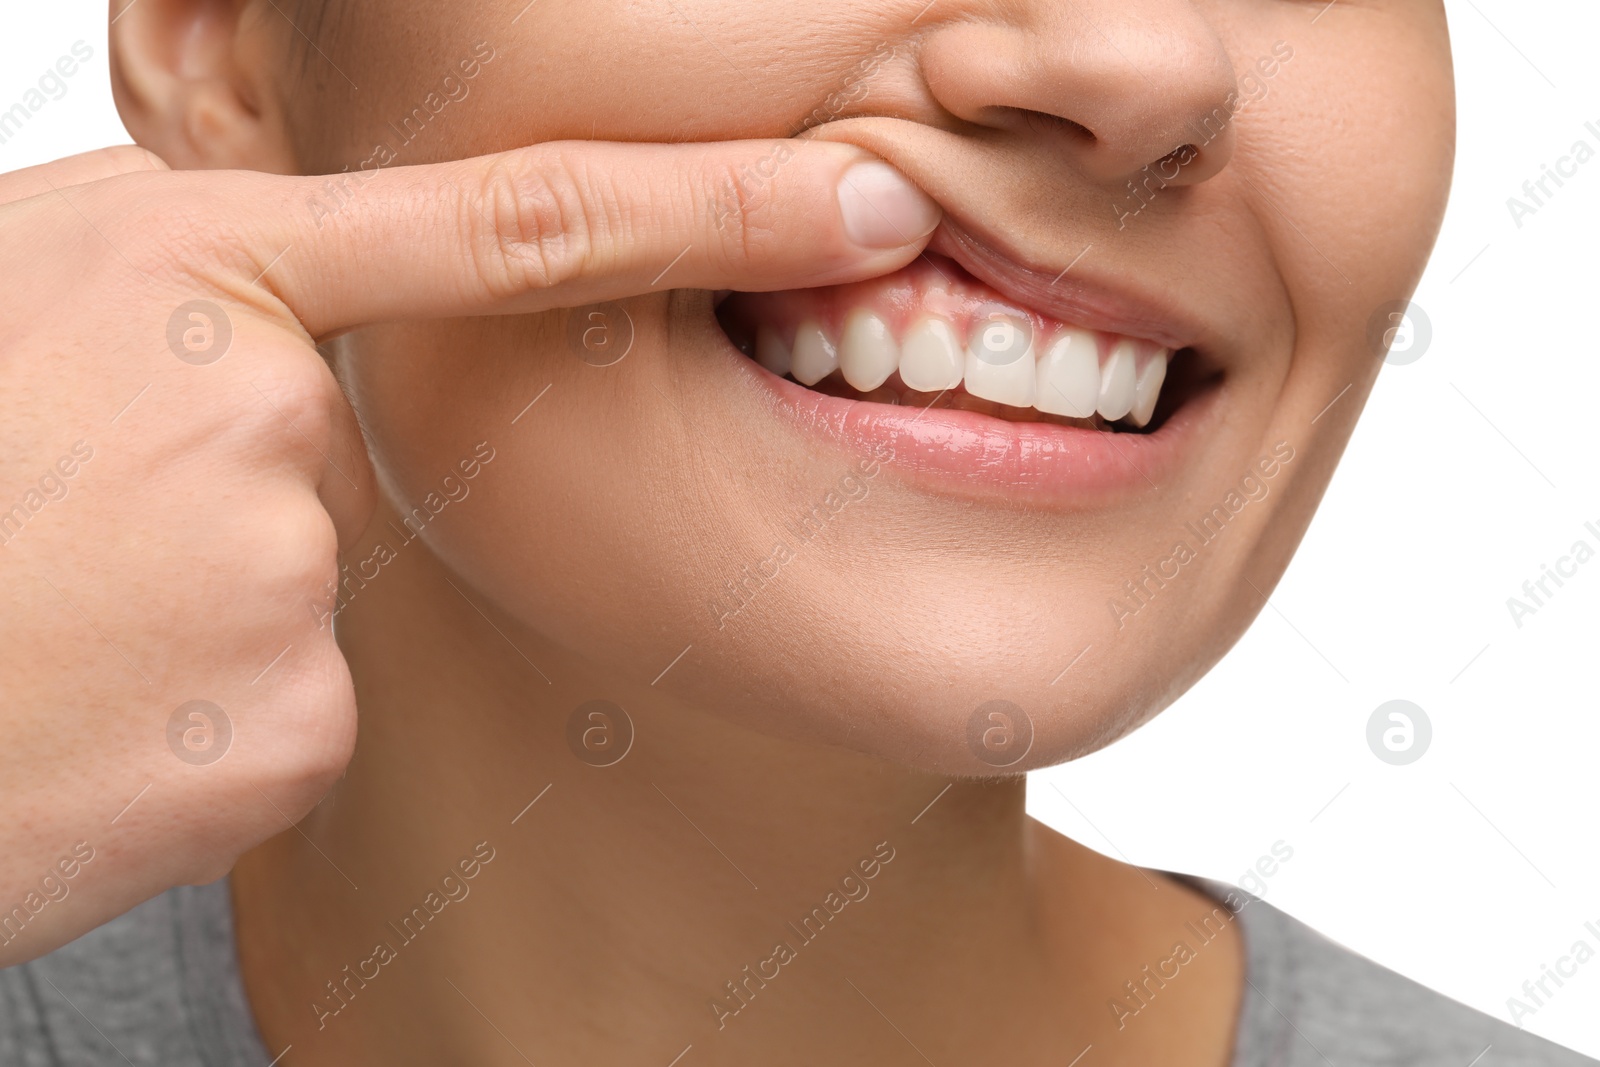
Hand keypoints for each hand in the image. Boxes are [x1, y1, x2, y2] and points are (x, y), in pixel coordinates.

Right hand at [0, 140, 937, 963]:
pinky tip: (107, 703)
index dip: (714, 206)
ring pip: (328, 583)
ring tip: (66, 617)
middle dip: (246, 490)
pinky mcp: (294, 722)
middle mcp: (263, 406)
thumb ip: (189, 283)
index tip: (855, 199)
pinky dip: (217, 709)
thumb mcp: (17, 306)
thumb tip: (295, 311)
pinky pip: (305, 700)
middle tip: (86, 527)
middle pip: (361, 444)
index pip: (511, 221)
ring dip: (219, 605)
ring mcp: (284, 567)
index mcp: (190, 265)